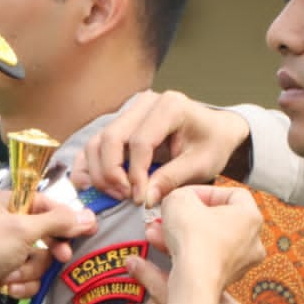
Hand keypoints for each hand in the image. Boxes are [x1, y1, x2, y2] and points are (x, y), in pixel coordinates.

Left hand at [0, 189, 97, 303]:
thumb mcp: (22, 229)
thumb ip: (57, 222)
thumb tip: (88, 216)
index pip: (41, 202)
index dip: (64, 215)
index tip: (86, 226)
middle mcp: (0, 223)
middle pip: (43, 232)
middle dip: (48, 248)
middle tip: (61, 256)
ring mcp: (2, 250)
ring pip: (37, 257)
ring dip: (29, 269)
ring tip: (13, 274)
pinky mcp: (4, 273)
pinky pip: (28, 275)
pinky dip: (22, 282)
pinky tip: (8, 286)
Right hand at [72, 89, 251, 207]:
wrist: (214, 132)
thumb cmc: (212, 144)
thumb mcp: (201, 165)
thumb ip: (172, 179)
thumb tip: (146, 199)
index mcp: (170, 106)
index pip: (141, 141)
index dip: (136, 174)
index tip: (141, 199)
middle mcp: (145, 103)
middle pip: (111, 138)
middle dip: (112, 173)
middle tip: (125, 197)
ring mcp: (129, 112)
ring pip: (98, 141)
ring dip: (99, 172)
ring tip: (116, 194)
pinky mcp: (120, 125)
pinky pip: (96, 145)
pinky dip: (89, 166)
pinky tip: (90, 185)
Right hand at [146, 185, 266, 303]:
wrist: (194, 282)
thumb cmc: (194, 242)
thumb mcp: (179, 200)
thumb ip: (179, 194)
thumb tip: (177, 201)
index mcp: (251, 216)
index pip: (231, 194)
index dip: (205, 191)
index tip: (185, 195)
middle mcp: (251, 241)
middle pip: (216, 219)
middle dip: (187, 216)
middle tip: (170, 215)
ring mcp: (240, 262)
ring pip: (207, 240)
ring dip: (182, 234)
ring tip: (159, 232)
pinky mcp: (224, 278)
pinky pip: (204, 258)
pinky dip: (186, 252)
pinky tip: (164, 247)